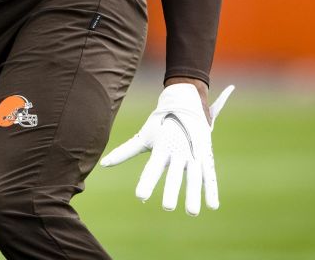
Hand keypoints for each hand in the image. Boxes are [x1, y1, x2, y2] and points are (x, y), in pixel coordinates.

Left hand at [100, 83, 234, 214]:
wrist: (186, 101)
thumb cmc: (161, 123)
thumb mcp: (144, 136)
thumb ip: (125, 151)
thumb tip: (103, 164)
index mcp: (162, 146)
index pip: (153, 167)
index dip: (147, 181)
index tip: (141, 197)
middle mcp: (178, 150)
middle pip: (175, 174)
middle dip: (172, 190)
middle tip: (168, 208)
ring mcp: (194, 153)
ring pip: (194, 176)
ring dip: (194, 194)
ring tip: (192, 213)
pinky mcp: (206, 155)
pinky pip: (209, 175)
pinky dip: (211, 190)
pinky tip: (212, 206)